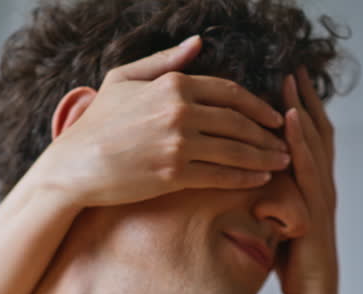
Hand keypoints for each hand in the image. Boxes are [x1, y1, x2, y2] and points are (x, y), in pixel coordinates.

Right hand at [37, 35, 290, 206]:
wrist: (75, 166)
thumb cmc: (98, 122)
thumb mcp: (125, 79)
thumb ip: (165, 61)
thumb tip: (198, 44)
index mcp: (173, 85)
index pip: (230, 92)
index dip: (258, 105)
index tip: (275, 116)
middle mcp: (180, 112)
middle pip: (239, 122)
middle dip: (268, 134)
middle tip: (287, 144)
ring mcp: (178, 144)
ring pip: (235, 150)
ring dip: (264, 158)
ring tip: (282, 163)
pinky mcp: (174, 175)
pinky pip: (221, 176)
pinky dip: (244, 178)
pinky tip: (259, 180)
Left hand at [275, 67, 338, 293]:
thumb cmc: (292, 270)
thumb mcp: (277, 228)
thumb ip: (269, 203)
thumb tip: (247, 186)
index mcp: (313, 190)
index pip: (308, 141)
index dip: (299, 110)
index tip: (285, 82)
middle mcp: (323, 188)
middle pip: (317, 133)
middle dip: (304, 99)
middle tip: (292, 67)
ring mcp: (323, 198)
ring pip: (316, 145)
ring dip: (302, 109)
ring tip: (290, 80)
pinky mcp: (317, 211)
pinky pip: (308, 169)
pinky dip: (300, 141)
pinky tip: (288, 120)